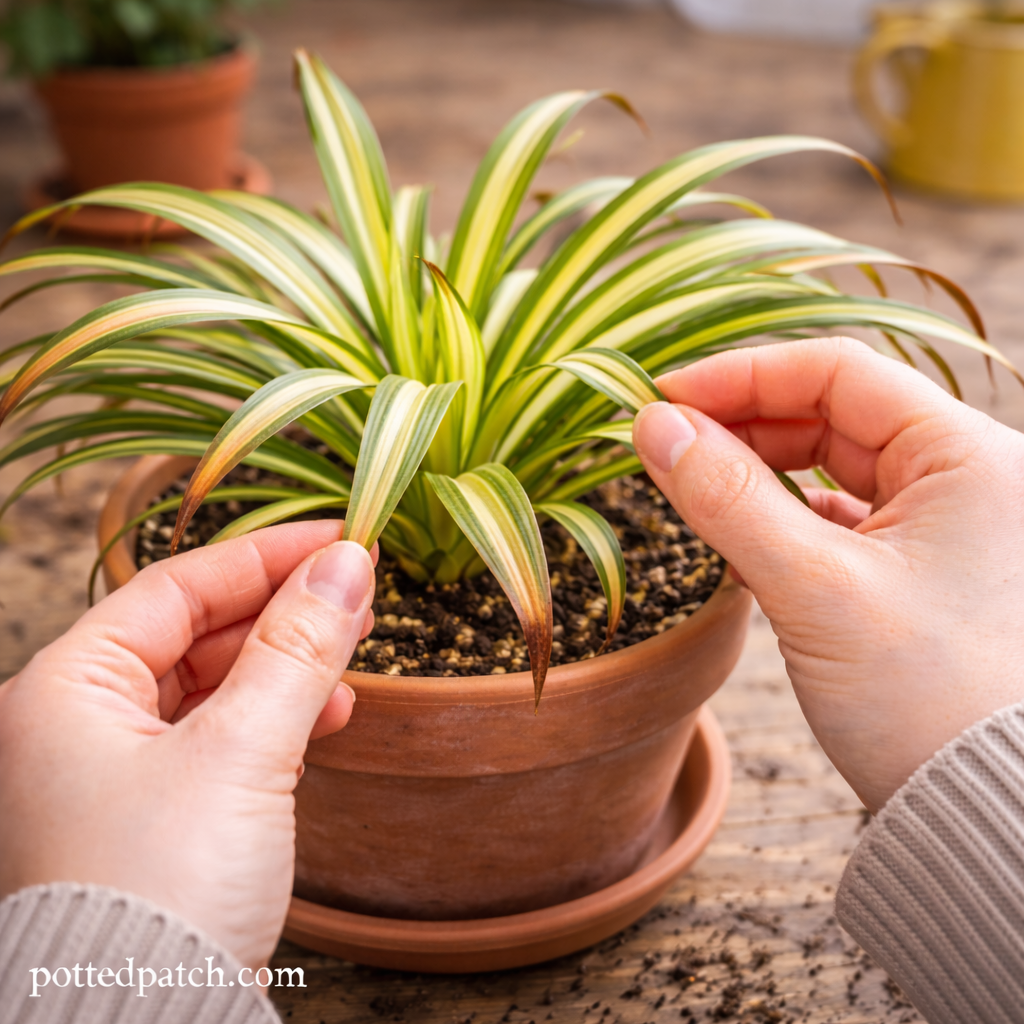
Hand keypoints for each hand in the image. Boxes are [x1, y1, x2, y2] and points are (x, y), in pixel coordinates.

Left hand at [0, 522, 375, 967]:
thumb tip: (347, 563)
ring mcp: (114, 775)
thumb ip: (296, 649)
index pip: (174, 587)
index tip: (337, 539)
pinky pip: (219, 740)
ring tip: (350, 654)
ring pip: (211, 687)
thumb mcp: (241, 752)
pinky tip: (323, 716)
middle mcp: (77, 726)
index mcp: (64, 691)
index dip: (263, 556)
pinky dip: (273, 720)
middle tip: (355, 591)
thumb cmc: (159, 895)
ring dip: (284, 666)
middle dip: (280, 611)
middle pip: (193, 633)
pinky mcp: (155, 819)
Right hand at [633, 337, 1023, 811]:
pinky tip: (737, 535)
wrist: (992, 817)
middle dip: (741, 424)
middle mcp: (964, 480)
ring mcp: (942, 527)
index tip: (662, 395)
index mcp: (969, 457)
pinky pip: (836, 521)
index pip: (839, 373)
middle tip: (661, 444)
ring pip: (830, 469)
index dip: (742, 375)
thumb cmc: (928, 701)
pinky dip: (781, 520)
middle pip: (831, 416)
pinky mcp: (915, 573)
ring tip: (688, 488)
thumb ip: (728, 498)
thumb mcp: (814, 589)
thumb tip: (653, 426)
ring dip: (756, 474)